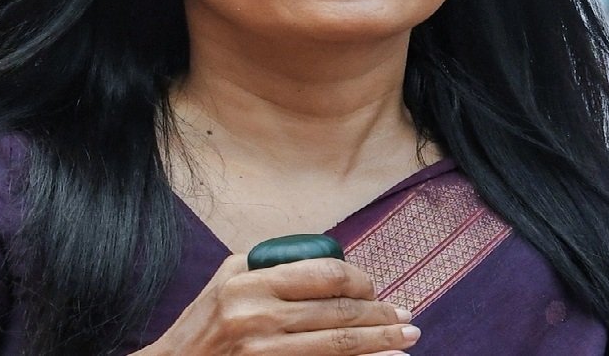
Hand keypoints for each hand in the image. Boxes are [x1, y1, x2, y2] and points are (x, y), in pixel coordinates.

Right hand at [136, 254, 419, 355]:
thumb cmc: (201, 325)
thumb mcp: (226, 280)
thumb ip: (268, 265)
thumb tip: (324, 261)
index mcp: (249, 285)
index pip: (323, 275)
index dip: (359, 280)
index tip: (374, 288)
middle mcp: (258, 319)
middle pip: (338, 314)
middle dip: (381, 315)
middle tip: (406, 316)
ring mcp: (265, 354)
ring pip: (339, 346)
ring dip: (381, 343)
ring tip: (408, 338)